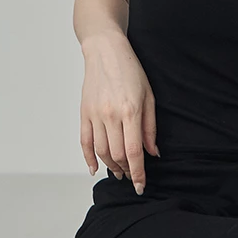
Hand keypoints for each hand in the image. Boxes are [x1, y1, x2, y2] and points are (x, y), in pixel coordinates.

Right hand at [80, 31, 158, 194]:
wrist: (105, 51)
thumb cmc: (131, 70)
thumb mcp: (149, 96)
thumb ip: (150, 127)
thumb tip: (153, 153)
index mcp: (130, 111)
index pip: (134, 152)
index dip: (139, 173)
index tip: (141, 186)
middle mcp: (111, 115)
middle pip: (117, 155)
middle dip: (127, 170)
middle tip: (133, 176)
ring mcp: (95, 115)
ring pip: (101, 151)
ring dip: (111, 166)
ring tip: (119, 171)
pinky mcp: (84, 113)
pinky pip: (85, 141)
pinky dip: (89, 158)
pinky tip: (95, 168)